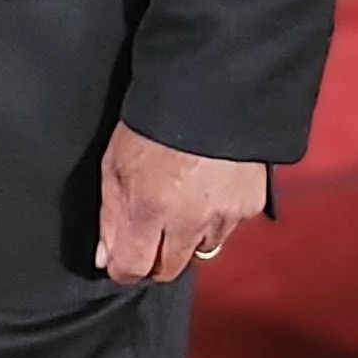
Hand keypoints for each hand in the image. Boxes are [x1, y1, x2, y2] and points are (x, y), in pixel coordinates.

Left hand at [96, 124, 264, 284]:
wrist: (213, 87)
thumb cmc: (156, 119)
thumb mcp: (114, 162)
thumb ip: (110, 215)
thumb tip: (107, 256)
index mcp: (150, 208)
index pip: (133, 268)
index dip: (122, 268)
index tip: (119, 259)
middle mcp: (190, 219)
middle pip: (169, 270)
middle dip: (155, 258)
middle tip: (149, 232)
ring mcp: (225, 215)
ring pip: (202, 251)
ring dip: (188, 238)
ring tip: (182, 201)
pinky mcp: (251, 205)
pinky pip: (229, 228)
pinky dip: (216, 218)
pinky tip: (208, 188)